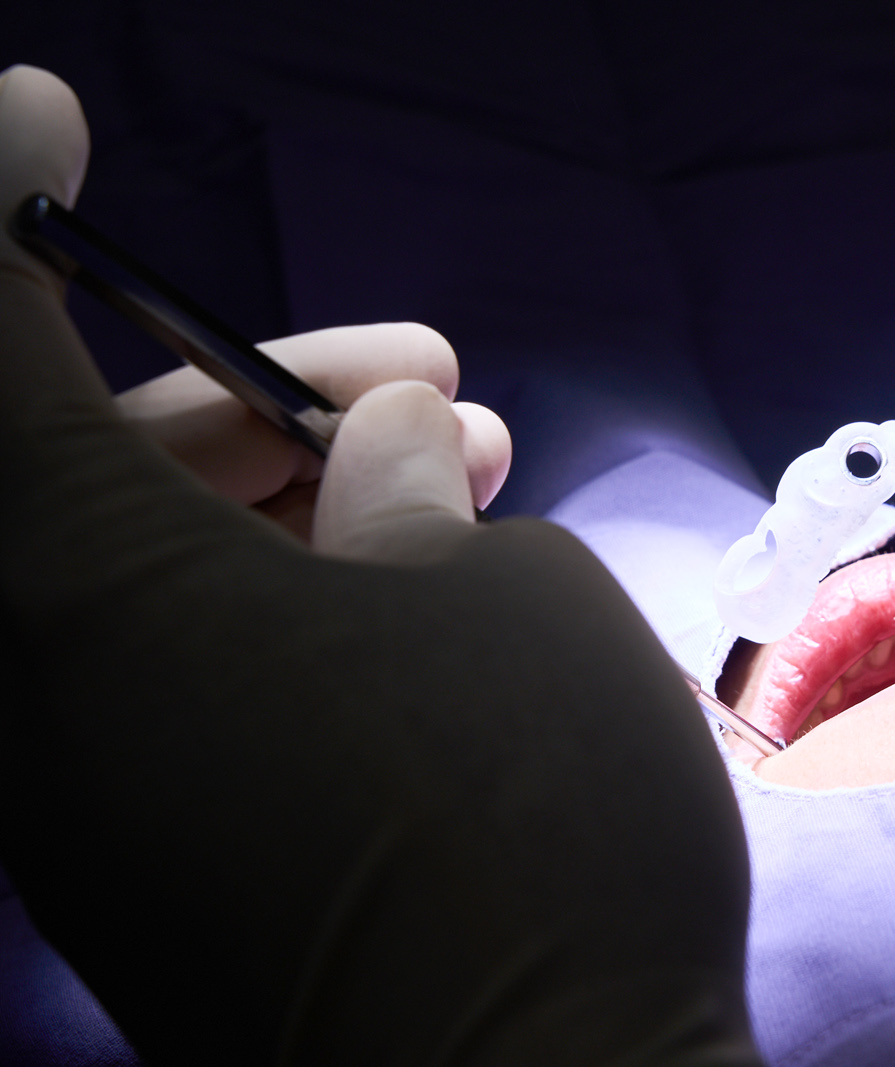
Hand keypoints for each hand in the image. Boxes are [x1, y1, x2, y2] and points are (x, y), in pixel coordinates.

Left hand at [1, 65, 755, 1062]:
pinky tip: (422, 601)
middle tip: (424, 377)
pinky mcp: (143, 862)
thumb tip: (383, 458)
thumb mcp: (507, 597)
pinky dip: (276, 601)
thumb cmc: (532, 826)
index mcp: (73, 581)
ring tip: (474, 480)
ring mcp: (76, 789)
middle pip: (66, 459)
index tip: (45, 115)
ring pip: (133, 568)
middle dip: (249, 385)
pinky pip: (172, 669)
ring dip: (288, 496)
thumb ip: (415, 497)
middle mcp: (31, 686)